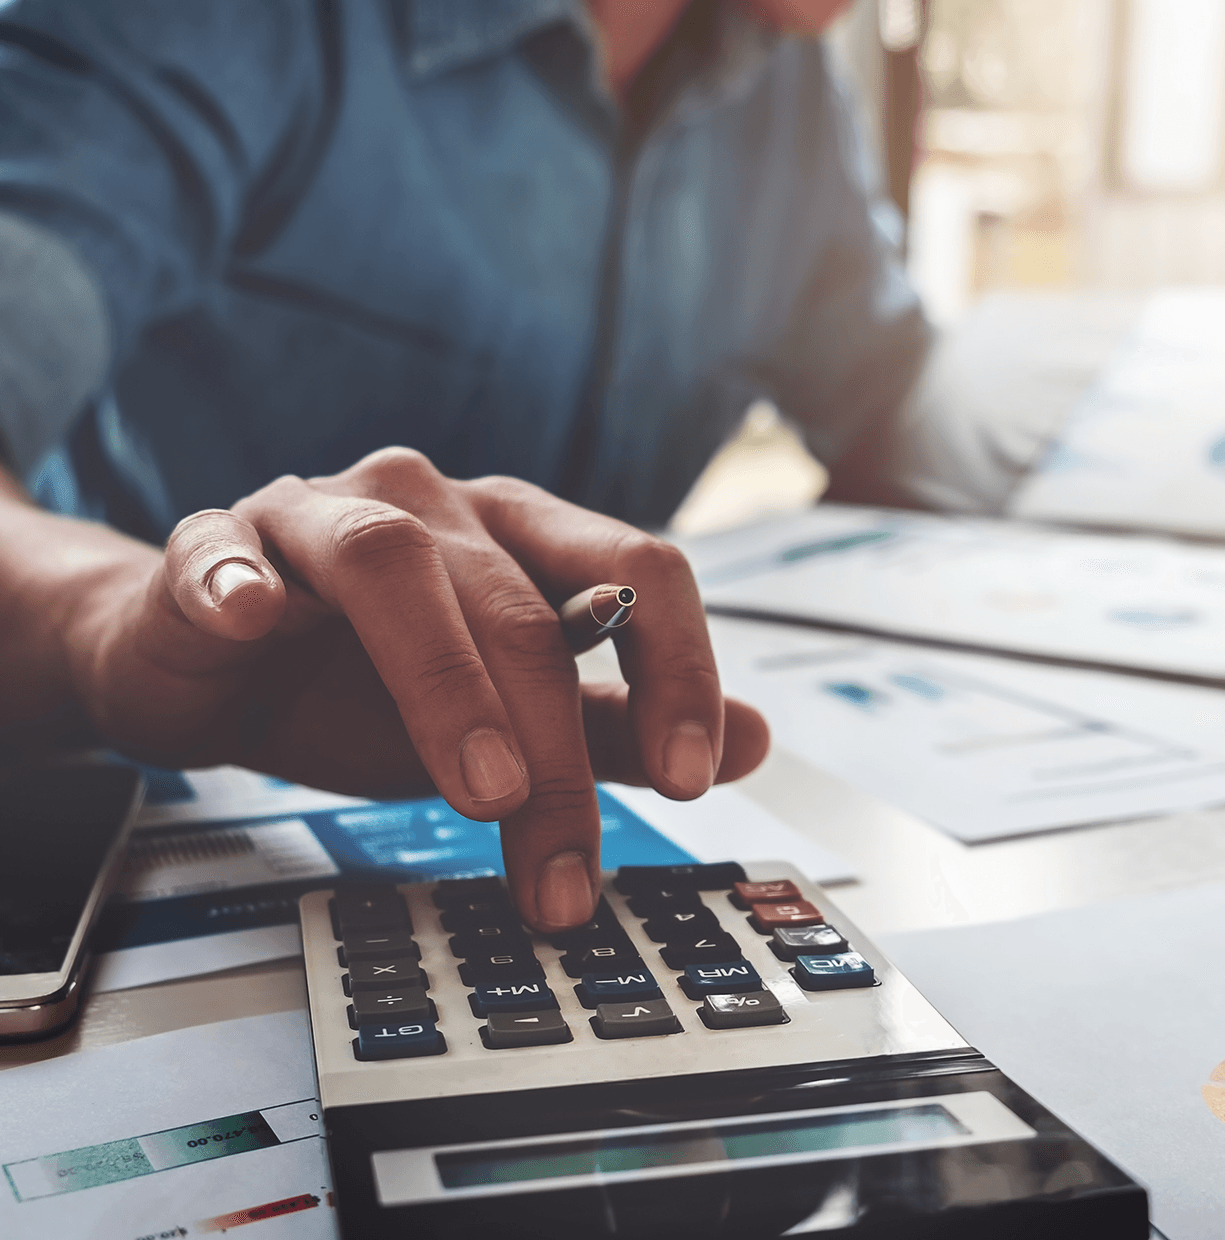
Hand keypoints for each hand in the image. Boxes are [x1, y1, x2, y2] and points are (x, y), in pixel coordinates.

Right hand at [60, 448, 768, 929]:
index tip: (694, 776)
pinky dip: (240, 582)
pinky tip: (251, 618)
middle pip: (518, 606)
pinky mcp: (213, 547)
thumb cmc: (365, 686)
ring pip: (392, 565)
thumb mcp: (507, 719)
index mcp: (517, 534)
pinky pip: (223, 552)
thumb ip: (618, 726)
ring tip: (479, 788)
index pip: (636, 569)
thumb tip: (754, 741)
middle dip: (554, 750)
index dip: (678, 667)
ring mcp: (318, 515)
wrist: (215, 668)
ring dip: (444, 679)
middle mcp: (431, 506)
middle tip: (564, 867)